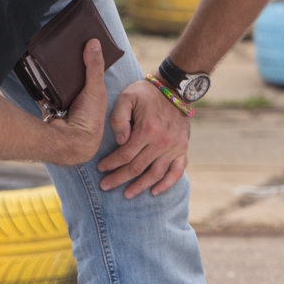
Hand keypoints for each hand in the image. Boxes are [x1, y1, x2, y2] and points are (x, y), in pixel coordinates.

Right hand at [40, 39, 109, 164]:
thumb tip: (94, 41)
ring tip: (48, 57)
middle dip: (67, 68)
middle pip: (74, 80)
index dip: (86, 60)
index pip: (90, 74)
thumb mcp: (96, 88)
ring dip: (54, 78)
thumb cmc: (90, 119)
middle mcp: (81, 101)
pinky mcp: (50, 110)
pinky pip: (44, 95)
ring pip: (59, 87)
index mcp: (95, 96)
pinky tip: (37, 75)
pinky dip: (41, 88)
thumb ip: (94, 66)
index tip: (79, 42)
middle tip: (60, 48)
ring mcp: (65, 107)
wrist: (70, 143)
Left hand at [97, 79, 190, 196]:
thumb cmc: (145, 93)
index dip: (111, 164)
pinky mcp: (183, 149)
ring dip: (140, 186)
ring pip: (155, 174)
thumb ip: (119, 118)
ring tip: (127, 194)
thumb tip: (119, 142)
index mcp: (147, 129)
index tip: (101, 169)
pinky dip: (166, 184)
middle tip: (105, 186)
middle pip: (137, 167)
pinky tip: (154, 192)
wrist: (173, 89)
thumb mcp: (127, 97)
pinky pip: (176, 171)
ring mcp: (174, 147)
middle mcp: (162, 141)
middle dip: (119, 178)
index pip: (125, 154)